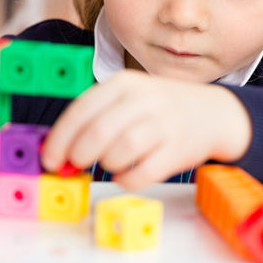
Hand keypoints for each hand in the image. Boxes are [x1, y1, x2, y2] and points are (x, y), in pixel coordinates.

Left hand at [40, 70, 251, 190]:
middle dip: (79, 154)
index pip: (81, 110)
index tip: (49, 159)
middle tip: (75, 165)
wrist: (213, 113)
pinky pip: (142, 173)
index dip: (60, 138)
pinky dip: (127, 179)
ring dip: (106, 164)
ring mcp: (164, 124)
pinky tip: (127, 174)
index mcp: (125, 83)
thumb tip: (56, 150)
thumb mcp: (128, 98)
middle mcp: (144, 99)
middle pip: (98, 132)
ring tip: (110, 163)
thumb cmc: (159, 109)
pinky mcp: (178, 150)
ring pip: (120, 152)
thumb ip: (95, 117)